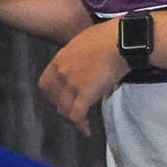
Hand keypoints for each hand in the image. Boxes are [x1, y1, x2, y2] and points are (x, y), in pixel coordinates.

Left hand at [38, 18, 128, 135]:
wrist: (120, 40)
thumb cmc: (108, 36)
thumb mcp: (84, 43)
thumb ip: (78, 58)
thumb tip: (86, 69)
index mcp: (59, 59)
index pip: (45, 84)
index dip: (51, 96)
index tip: (60, 100)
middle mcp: (61, 73)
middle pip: (53, 99)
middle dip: (61, 109)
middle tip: (72, 114)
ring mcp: (71, 84)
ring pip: (63, 110)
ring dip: (71, 120)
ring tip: (80, 124)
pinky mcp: (85, 94)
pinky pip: (77, 116)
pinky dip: (80, 126)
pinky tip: (87, 131)